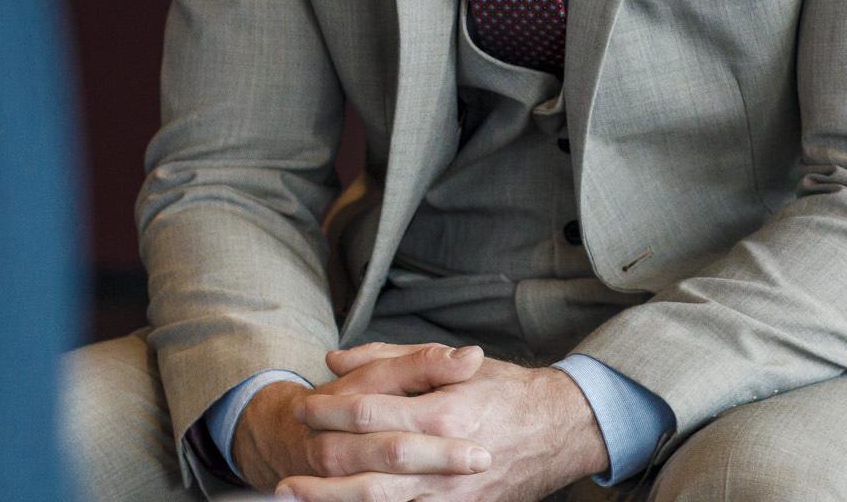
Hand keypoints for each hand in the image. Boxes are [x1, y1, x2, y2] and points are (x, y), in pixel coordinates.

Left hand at [274, 343, 610, 501]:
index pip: (372, 412)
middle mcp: (446, 457)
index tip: (303, 408)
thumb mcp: (455, 363)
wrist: (560, 429)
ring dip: (337, 501)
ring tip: (297, 497)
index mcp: (443, 412)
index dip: (331, 411)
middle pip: (370, 467)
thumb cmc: (506, 391)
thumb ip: (393, 359)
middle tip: (286, 473)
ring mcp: (454, 493)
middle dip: (323, 469)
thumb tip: (336, 360)